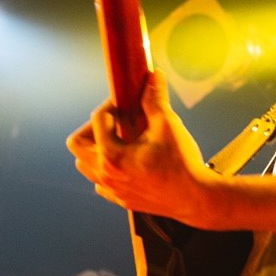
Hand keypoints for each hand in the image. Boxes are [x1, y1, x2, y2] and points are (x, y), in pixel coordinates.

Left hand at [67, 70, 224, 227]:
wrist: (197, 198)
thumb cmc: (182, 165)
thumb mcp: (169, 126)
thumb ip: (155, 100)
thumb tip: (153, 77)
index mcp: (111, 156)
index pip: (98, 119)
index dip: (112, 104)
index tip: (127, 101)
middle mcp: (105, 174)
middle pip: (78, 144)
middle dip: (93, 127)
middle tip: (116, 120)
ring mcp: (112, 189)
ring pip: (85, 165)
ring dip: (97, 148)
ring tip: (120, 139)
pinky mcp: (121, 199)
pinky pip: (101, 182)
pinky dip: (107, 168)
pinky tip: (128, 160)